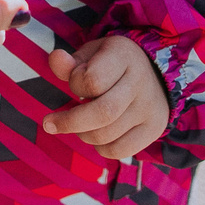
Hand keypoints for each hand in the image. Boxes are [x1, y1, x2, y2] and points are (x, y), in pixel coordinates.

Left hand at [44, 35, 170, 162]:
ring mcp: (150, 107)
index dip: (75, 85)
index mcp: (123, 56)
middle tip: (50, 123)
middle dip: (69, 122)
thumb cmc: (110, 63)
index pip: (92, 80)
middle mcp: (140, 81)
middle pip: (103, 113)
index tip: (74, 83)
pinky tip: (96, 135)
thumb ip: (69, 63)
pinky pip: (119, 150)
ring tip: (78, 124)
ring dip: (83, 134)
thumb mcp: (90, 55)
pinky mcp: (154, 128)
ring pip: (107, 135)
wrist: (152, 72)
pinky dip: (100, 148)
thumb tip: (55, 59)